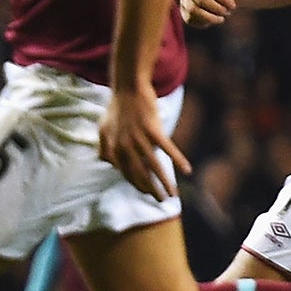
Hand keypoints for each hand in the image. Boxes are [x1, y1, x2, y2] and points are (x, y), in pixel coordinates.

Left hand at [97, 86, 189, 201]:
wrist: (128, 89)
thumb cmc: (116, 109)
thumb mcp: (103, 129)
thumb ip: (104, 148)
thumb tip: (109, 165)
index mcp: (114, 148)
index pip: (127, 173)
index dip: (138, 184)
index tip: (148, 192)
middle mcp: (125, 146)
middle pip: (140, 174)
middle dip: (151, 189)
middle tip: (161, 201)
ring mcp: (139, 138)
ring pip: (154, 165)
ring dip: (165, 182)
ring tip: (173, 194)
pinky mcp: (153, 129)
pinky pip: (168, 148)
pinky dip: (178, 159)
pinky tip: (187, 170)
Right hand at [178, 0, 236, 27]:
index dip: (223, 0)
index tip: (233, 6)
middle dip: (216, 9)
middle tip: (227, 12)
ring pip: (192, 10)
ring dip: (209, 17)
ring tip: (221, 19)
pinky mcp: (183, 9)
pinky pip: (190, 19)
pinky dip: (203, 22)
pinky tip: (213, 19)